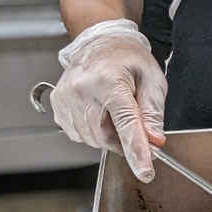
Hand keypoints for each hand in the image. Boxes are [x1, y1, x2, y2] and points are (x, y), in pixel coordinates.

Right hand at [51, 20, 166, 182]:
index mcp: (110, 82)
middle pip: (107, 136)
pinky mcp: (58, 104)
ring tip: (113, 108)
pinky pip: (78, 133)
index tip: (145, 171)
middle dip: (124, 139)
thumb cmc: (128, 57)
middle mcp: (83, 90)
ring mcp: (66, 98)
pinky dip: (92, 130)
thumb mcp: (152, 79)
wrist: (100, 40)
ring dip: (108, 134)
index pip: (125, 124)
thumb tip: (154, 140)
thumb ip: (153, 112)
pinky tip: (98, 111)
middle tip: (135, 125)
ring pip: (92, 138)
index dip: (137, 151)